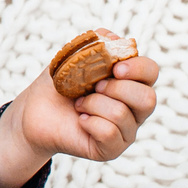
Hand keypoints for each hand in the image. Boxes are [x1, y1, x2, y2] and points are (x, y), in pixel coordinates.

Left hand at [0, 52, 160, 187]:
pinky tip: (80, 120)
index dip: (138, 68)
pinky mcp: (112, 149)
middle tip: (94, 87)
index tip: (115, 68)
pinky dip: (89, 122)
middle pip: (148, 98)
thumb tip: (114, 39)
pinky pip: (110, 134)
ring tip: (79, 104)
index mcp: (131, 82)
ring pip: (123, 114)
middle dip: (116, 89)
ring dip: (94, 104)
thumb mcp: (75, 56)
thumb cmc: (60, 83)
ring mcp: (126, 131)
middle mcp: (135, 108)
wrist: (36, 110)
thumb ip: (97, 44)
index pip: (152, 71)